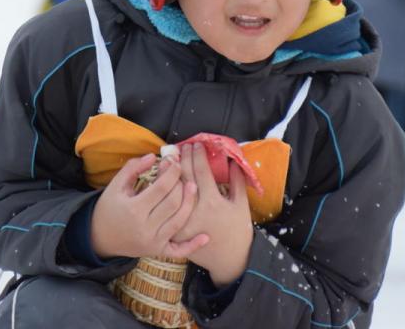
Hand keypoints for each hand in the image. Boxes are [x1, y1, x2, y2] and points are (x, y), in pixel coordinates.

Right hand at [90, 153, 208, 260]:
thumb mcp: (115, 186)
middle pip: (173, 204)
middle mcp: (145, 228)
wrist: (100, 237)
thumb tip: (153, 156)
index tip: (174, 162)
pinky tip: (205, 236)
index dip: (171, 173)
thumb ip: (133, 168)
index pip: (161, 188)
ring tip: (194, 186)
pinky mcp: (158, 252)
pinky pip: (178, 251)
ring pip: (179, 221)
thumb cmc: (109, 208)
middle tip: (184, 172)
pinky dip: (193, 245)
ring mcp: (153, 242)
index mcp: (133, 210)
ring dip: (190, 203)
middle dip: (181, 185)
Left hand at [175, 143, 253, 286]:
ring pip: (170, 191)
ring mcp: (181, 222)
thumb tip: (232, 160)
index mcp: (212, 202)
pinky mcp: (174, 231)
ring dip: (168, 172)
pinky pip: (164, 208)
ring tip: (170, 158)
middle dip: (182, 158)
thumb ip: (237, 182)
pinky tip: (163, 180)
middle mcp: (194, 211)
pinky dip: (163, 193)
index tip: (197, 144)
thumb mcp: (241, 205)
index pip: (201, 171)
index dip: (198, 155)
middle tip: (182, 147)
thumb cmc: (237, 230)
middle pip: (183, 177)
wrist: (229, 260)